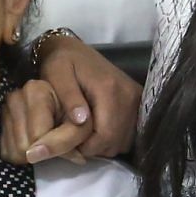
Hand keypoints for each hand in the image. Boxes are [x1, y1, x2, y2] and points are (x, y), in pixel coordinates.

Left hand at [2, 36, 140, 163]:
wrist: (75, 49)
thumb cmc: (61, 62)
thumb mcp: (57, 75)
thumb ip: (69, 98)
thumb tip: (81, 121)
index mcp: (109, 89)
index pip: (104, 136)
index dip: (85, 147)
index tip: (67, 144)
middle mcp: (129, 96)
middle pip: (115, 142)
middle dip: (92, 148)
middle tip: (72, 140)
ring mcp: (137, 100)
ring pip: (122, 141)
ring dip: (102, 144)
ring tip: (83, 133)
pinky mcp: (139, 102)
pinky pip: (128, 135)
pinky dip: (112, 138)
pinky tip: (96, 128)